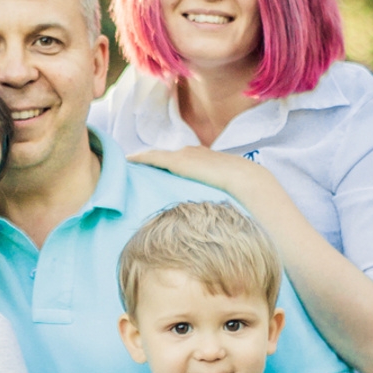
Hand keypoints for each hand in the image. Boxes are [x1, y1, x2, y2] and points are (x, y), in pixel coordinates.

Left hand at [128, 146, 265, 196]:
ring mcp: (184, 155)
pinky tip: (129, 160)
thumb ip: (213, 197)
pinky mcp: (177, 161)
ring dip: (143, 159)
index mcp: (203, 159)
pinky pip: (152, 158)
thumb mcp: (225, 191)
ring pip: (156, 155)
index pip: (180, 159)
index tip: (155, 169)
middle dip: (150, 159)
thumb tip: (211, 219)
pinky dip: (140, 158)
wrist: (245, 179)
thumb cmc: (240, 191)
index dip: (166, 163)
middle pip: (165, 155)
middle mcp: (192, 152)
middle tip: (134, 166)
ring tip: (128, 164)